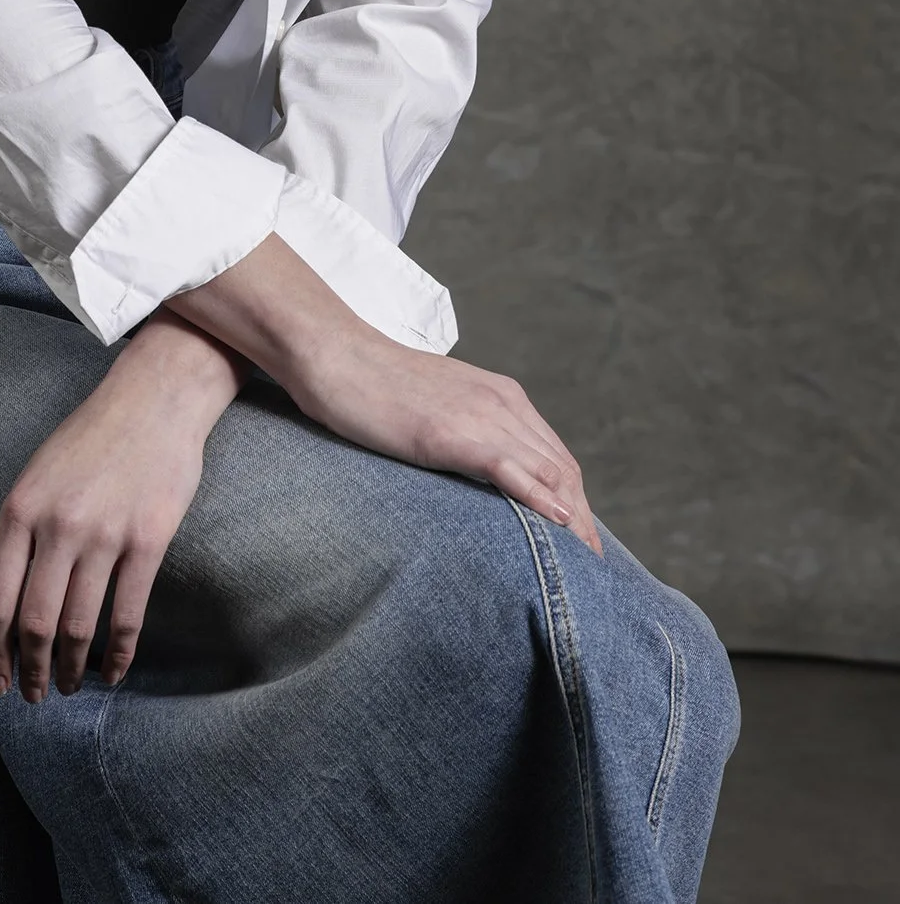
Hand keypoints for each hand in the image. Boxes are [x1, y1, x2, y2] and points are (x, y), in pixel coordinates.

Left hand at [0, 314, 245, 700]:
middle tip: (35, 694)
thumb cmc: (92, 437)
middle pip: (34, 622)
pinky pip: (127, 614)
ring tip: (70, 686)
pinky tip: (113, 671)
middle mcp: (57, 526)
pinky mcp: (148, 541)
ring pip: (78, 625)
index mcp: (21, 509)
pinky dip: (118, 653)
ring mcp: (104, 535)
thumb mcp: (37, 475)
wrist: (154, 399)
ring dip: (72, 667)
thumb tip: (1, 603)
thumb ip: (19, 533)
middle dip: (31, 669)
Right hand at [173, 234, 602, 555]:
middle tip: (595, 574)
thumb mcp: (434, 409)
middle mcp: (501, 402)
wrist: (333, 354)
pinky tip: (555, 523)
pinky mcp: (450, 431)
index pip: (556, 457)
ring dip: (571, 521)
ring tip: (587, 570)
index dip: (575, 503)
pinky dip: (537, 496)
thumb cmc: (372, 386)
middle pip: (562, 470)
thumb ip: (464, 435)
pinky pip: (508, 466)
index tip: (581, 546)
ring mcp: (478, 414)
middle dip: (583, 521)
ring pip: (546, 471)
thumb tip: (477, 475)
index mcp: (501, 396)